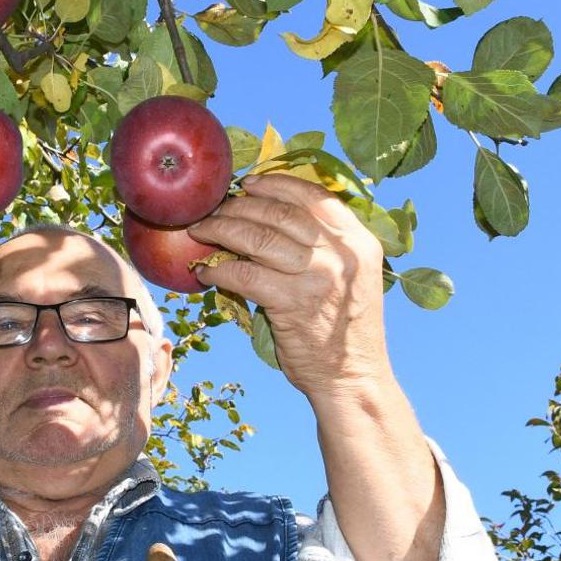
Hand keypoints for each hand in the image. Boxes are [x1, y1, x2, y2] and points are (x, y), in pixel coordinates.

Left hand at [186, 173, 392, 400]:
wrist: (353, 377)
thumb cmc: (345, 328)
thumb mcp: (350, 276)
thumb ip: (324, 246)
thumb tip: (270, 217)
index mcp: (358, 240)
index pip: (314, 196)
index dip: (276, 185)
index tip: (248, 184)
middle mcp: (342, 253)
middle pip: (280, 213)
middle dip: (239, 207)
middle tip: (215, 211)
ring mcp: (317, 276)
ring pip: (258, 237)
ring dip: (221, 230)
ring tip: (201, 232)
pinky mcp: (291, 302)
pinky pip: (244, 273)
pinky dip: (219, 269)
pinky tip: (207, 271)